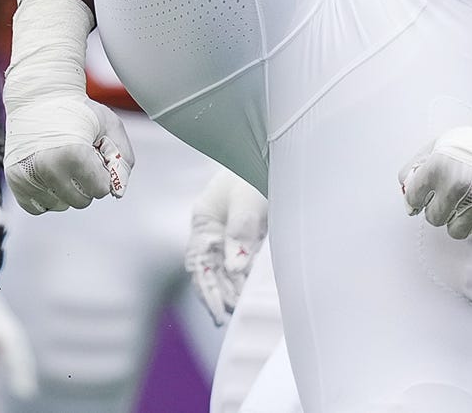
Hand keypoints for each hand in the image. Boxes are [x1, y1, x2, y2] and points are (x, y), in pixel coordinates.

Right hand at [4, 89, 132, 213]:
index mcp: (73, 154)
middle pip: (82, 201)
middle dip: (86, 182)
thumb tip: (116, 192)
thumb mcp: (110, 125)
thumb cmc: (76, 109)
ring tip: (62, 161)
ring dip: (66, 190)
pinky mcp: (14, 181)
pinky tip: (49, 173)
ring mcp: (28, 176)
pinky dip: (47, 195)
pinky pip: (38, 207)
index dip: (102, 171)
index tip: (94, 153)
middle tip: (78, 156)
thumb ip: (123, 160)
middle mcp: (47, 168)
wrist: (38, 96)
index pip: (101, 189)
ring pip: (61, 205)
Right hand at [185, 168, 268, 325]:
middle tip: (226, 318)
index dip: (206, 289)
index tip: (218, 310)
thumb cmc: (253, 172)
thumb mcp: (246, 201)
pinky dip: (244, 280)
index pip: (198, 263)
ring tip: (238, 311)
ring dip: (231, 291)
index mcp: (203, 220)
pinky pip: (242, 263)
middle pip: (209, 270)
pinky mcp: (248, 236)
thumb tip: (233, 269)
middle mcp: (213, 231)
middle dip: (217, 295)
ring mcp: (230, 234)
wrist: (273, 153)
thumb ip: (238, 233)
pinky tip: (249, 294)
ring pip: (225, 270)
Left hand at [399, 115, 471, 240]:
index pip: (413, 197)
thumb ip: (416, 167)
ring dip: (459, 220)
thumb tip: (406, 195)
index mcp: (440, 165)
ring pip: (455, 231)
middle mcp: (458, 186)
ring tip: (469, 201)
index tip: (422, 198)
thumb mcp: (439, 144)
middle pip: (434, 219)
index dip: (416, 198)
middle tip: (450, 197)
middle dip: (438, 209)